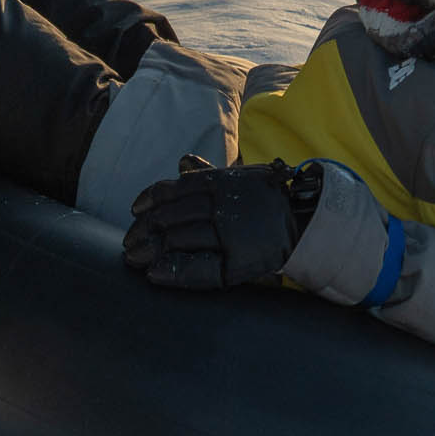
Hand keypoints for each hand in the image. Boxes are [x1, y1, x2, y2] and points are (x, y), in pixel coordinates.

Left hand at [122, 158, 323, 289]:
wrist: (306, 223)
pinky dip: (174, 272)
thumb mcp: (241, 180)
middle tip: (128, 242)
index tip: (134, 211)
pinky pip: (200, 269)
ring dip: (151, 251)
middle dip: (145, 230)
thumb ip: (208, 175)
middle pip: (170, 217)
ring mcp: (231, 236)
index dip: (149, 200)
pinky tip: (154, 274)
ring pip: (180, 241)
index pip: (173, 190)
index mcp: (220, 184)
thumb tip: (181, 162)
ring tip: (133, 258)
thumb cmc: (266, 201)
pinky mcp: (239, 264)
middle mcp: (223, 207)